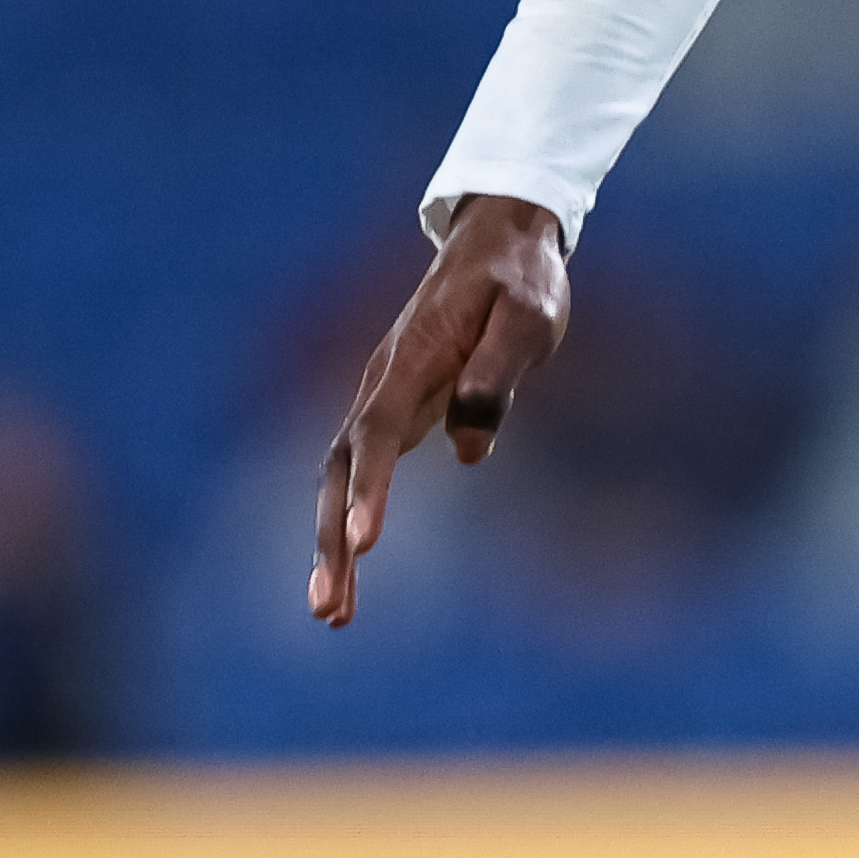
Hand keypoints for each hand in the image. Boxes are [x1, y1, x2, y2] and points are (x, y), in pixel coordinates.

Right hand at [309, 195, 569, 624]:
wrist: (498, 241)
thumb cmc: (520, 280)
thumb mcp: (529, 317)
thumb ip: (497, 375)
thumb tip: (468, 450)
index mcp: (412, 358)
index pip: (379, 431)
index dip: (370, 488)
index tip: (365, 544)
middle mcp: (381, 382)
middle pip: (341, 468)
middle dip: (330, 540)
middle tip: (329, 609)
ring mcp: (381, 398)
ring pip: (340, 479)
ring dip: (330, 546)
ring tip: (332, 616)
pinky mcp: (393, 412)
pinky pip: (359, 475)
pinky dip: (349, 524)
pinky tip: (353, 575)